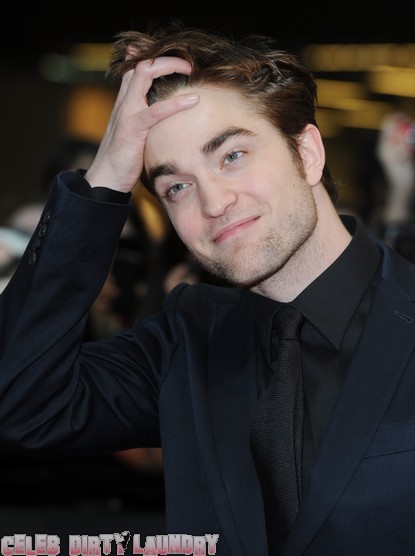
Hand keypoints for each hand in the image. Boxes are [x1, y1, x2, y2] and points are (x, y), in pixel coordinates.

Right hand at [85, 57, 198, 192]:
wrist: (106, 178)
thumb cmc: (124, 158)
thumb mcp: (135, 134)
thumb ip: (147, 121)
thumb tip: (164, 118)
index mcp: (125, 102)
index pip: (136, 68)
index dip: (155, 58)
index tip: (178, 60)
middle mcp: (124, 102)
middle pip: (141, 64)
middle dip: (166, 58)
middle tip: (188, 63)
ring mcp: (127, 113)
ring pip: (144, 74)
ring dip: (169, 67)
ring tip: (190, 69)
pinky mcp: (133, 129)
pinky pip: (154, 111)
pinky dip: (175, 103)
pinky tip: (192, 100)